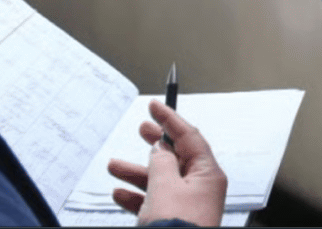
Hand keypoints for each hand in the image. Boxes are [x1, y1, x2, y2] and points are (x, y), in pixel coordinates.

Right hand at [108, 100, 227, 226]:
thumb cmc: (176, 225)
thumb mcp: (164, 184)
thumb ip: (160, 161)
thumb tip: (160, 148)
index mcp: (207, 173)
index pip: (189, 136)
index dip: (170, 119)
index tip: (155, 104)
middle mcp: (201, 187)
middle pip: (176, 157)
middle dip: (155, 144)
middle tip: (141, 128)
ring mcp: (188, 205)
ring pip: (161, 181)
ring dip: (136, 172)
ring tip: (114, 166)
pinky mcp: (175, 221)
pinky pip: (155, 202)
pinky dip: (137, 196)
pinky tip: (119, 195)